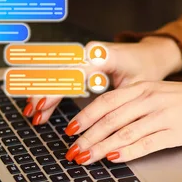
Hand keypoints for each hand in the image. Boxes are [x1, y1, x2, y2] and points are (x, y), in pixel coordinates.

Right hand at [22, 36, 181, 123]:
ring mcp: (83, 53)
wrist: (150, 54)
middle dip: (43, 93)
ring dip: (42, 92)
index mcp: (104, 55)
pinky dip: (49, 89)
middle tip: (34, 114)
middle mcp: (90, 51)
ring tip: (32, 113)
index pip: (73, 73)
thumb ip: (119, 103)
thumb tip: (105, 130)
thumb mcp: (137, 88)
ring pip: (56, 72)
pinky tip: (39, 105)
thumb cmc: (146, 69)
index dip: (57, 90)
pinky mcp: (81, 59)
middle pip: (59, 71)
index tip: (44, 105)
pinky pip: (60, 74)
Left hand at [64, 80, 181, 163]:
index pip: (106, 102)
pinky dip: (127, 152)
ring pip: (124, 132)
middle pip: (110, 119)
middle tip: (72, 150)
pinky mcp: (174, 132)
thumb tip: (106, 121)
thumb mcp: (157, 92)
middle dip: (87, 137)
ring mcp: (161, 116)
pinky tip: (113, 158)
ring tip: (86, 158)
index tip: (70, 130)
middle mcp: (149, 100)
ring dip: (101, 147)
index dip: (85, 116)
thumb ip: (134, 103)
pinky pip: (145, 143)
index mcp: (143, 88)